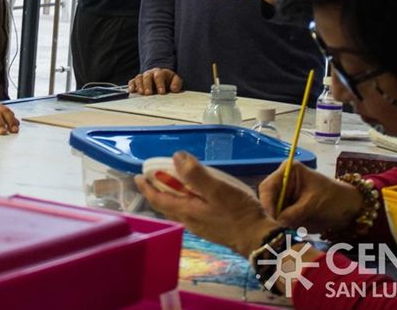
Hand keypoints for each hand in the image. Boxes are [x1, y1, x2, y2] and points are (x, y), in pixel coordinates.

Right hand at [128, 68, 183, 94]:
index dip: (160, 84)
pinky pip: (132, 81)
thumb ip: (177, 83)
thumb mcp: (175, 80)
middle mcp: (150, 73)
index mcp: (160, 72)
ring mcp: (143, 76)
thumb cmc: (168, 81)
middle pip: (147, 76)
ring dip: (139, 85)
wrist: (161, 78)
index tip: (161, 92)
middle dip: (147, 85)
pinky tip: (132, 91)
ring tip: (141, 93)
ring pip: (139, 78)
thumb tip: (174, 88)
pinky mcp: (137, 81)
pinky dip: (131, 85)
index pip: (159, 75)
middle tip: (148, 93)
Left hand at [136, 151, 279, 255]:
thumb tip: (176, 157)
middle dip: (156, 191)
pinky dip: (184, 200)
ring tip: (172, 182)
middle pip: (165, 205)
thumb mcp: (217, 189)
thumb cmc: (237, 213)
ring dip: (170, 195)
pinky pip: (189, 211)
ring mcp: (200, 226)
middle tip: (154, 177)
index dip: (147, 187)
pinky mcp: (210, 227)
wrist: (257, 239)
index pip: (158, 199)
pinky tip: (195, 194)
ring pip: (177, 209)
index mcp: (186, 211)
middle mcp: (189, 221)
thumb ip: (195, 174)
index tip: (138, 177)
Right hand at [260, 162, 364, 230]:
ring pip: (270, 213)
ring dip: (274, 224)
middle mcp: (282, 183)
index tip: (270, 219)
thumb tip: (275, 224)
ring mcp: (284, 198)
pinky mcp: (288, 211)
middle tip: (272, 231)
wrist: (350, 210)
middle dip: (269, 216)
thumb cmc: (334, 198)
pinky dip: (281, 229)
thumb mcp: (313, 204)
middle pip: (266, 201)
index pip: (268, 187)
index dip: (267, 204)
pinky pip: (278, 222)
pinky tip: (285, 236)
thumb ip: (293, 213)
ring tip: (279, 235)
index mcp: (288, 172)